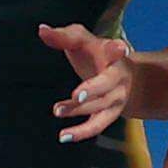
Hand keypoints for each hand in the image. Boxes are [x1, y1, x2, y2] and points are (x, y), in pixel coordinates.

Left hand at [40, 22, 135, 143]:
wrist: (124, 77)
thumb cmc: (97, 54)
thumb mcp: (82, 40)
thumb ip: (64, 36)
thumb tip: (42, 30)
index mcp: (112, 53)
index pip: (115, 49)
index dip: (117, 49)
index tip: (120, 48)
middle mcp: (118, 76)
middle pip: (107, 83)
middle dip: (93, 89)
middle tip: (77, 95)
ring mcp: (115, 98)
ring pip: (99, 106)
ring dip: (78, 110)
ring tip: (57, 110)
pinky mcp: (109, 115)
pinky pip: (97, 125)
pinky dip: (81, 133)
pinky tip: (64, 136)